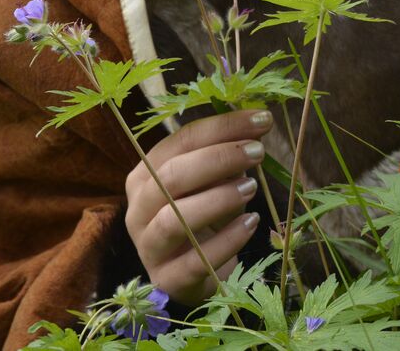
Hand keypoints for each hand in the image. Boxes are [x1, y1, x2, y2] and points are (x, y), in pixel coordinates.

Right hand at [124, 109, 271, 304]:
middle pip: (171, 176)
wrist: (195, 272)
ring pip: (174, 219)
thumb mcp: (212, 180)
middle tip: (257, 151)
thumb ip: (226, 153)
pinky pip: (196, 260)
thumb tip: (257, 122)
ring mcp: (148, 247)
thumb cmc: (204, 214)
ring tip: (252, 188)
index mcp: (146, 176)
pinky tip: (251, 222)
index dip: (222, 127)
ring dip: (218, 199)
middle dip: (219, 158)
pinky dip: (228, 239)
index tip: (261, 119)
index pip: (180, 142)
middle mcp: (138, 209)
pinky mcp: (167, 279)